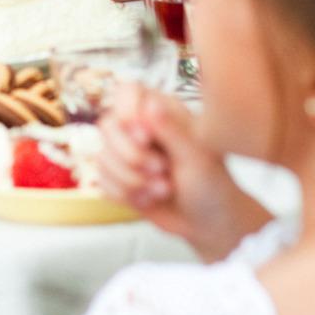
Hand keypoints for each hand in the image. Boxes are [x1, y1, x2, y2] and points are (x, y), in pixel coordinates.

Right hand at [98, 81, 267, 260]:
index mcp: (164, 111)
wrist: (208, 223)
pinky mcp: (119, 178)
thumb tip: (150, 103)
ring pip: (103, 157)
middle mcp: (141, 127)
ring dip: (132, 180)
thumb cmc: (212, 185)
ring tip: (163, 189)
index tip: (143, 136)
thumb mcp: (198, 157)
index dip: (126, 110)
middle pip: (108, 126)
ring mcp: (127, 153)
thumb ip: (172, 130)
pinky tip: (149, 199)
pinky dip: (126, 195)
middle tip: (162, 170)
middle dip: (132, 156)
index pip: (127, 91)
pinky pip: (102, 181)